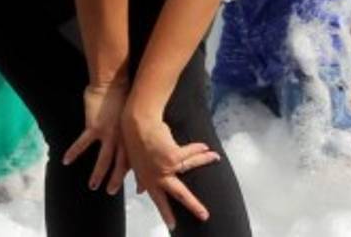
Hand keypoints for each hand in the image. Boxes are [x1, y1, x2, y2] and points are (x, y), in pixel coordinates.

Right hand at [62, 80, 130, 193]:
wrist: (113, 82)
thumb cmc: (124, 95)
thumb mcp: (133, 116)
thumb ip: (131, 129)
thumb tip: (134, 134)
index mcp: (132, 136)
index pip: (135, 160)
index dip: (137, 174)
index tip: (137, 188)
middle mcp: (122, 138)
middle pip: (120, 165)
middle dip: (116, 180)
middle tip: (112, 191)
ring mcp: (108, 134)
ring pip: (103, 160)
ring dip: (98, 174)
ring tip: (93, 185)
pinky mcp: (94, 127)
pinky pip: (82, 143)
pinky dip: (73, 152)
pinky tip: (65, 160)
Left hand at [120, 109, 220, 229]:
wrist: (136, 125)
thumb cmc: (134, 142)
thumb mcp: (134, 165)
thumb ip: (140, 180)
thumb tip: (139, 191)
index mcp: (149, 180)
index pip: (159, 201)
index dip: (166, 213)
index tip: (173, 226)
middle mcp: (158, 176)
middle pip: (179, 194)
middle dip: (193, 205)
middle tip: (205, 216)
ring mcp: (165, 166)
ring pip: (190, 167)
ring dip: (205, 161)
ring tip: (216, 158)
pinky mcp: (172, 155)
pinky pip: (190, 153)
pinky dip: (199, 150)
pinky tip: (207, 148)